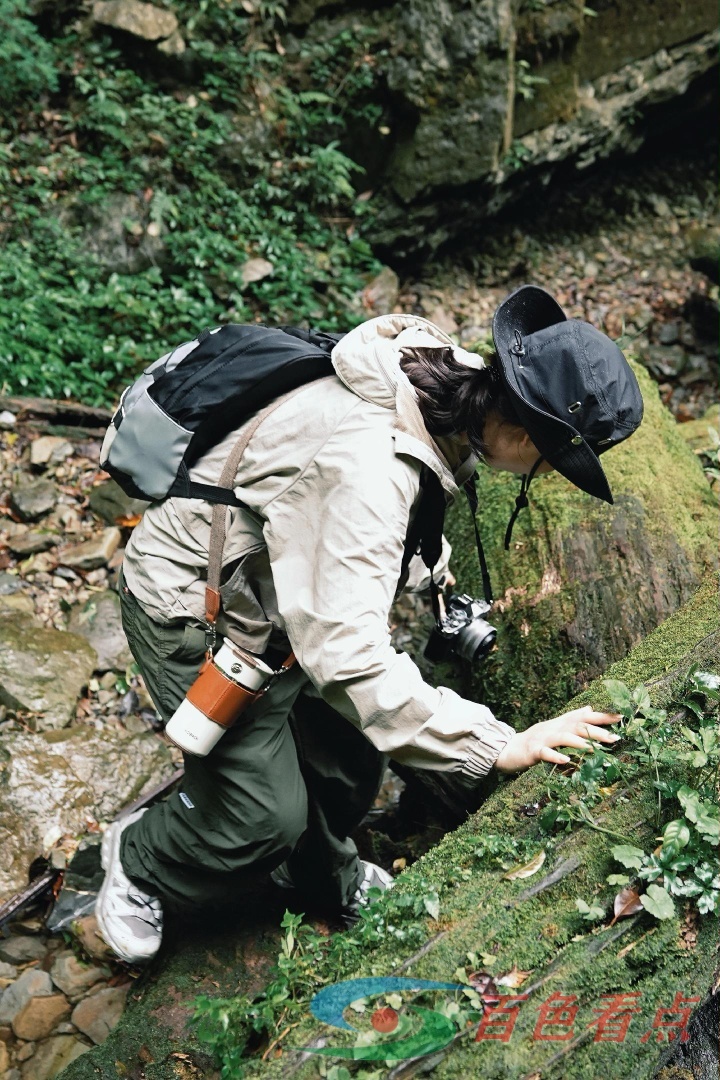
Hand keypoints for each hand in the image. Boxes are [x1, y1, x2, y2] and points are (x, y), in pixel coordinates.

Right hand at [493, 705, 620, 773]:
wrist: (508, 749)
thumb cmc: (535, 741)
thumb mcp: (555, 728)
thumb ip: (571, 719)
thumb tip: (589, 708)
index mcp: (561, 723)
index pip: (584, 717)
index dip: (602, 716)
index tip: (620, 717)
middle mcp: (553, 728)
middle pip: (577, 726)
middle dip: (596, 731)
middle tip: (615, 737)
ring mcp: (543, 739)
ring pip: (563, 738)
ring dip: (580, 742)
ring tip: (594, 748)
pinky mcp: (532, 751)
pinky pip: (545, 753)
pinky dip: (556, 756)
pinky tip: (566, 760)